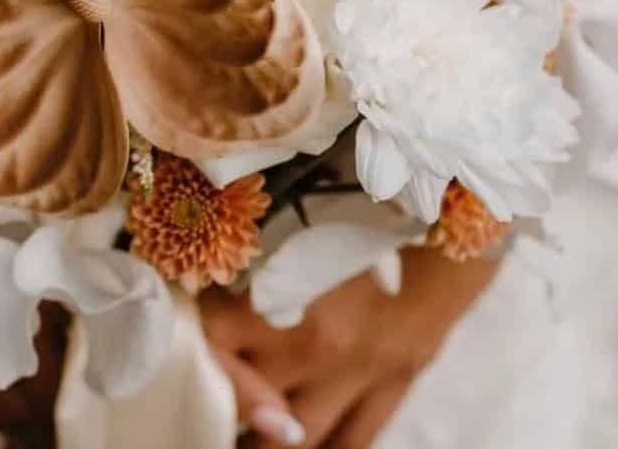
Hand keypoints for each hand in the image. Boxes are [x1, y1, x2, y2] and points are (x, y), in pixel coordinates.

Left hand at [201, 245, 499, 447]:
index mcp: (281, 300)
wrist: (441, 217)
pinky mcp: (394, 388)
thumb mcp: (290, 218)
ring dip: (269, 439)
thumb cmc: (354, 208)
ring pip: (300, 440)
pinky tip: (303, 440)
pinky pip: (354, 443)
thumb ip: (245, 250)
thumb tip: (199, 268)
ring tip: (254, 430)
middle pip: (251, 404)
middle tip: (212, 406)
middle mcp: (314, 349)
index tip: (190, 351)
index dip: (197, 352)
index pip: (213, 344)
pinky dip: (326, 447)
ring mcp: (357, 378)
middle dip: (230, 406)